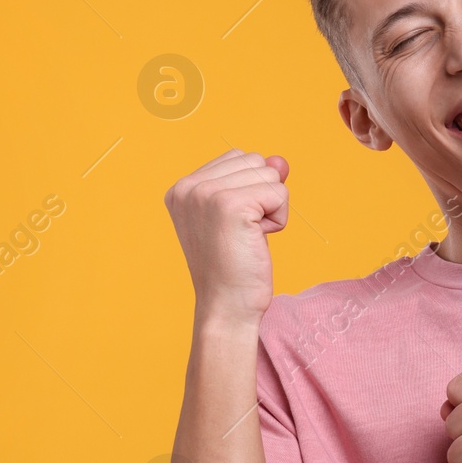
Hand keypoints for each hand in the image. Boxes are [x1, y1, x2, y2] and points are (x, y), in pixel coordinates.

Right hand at [164, 150, 289, 322]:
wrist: (226, 305)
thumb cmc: (234, 265)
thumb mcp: (242, 215)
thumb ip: (256, 182)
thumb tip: (279, 160)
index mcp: (182, 187)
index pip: (238, 157)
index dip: (250, 190)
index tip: (233, 224)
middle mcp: (189, 187)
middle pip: (255, 161)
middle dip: (263, 196)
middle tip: (243, 233)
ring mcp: (207, 194)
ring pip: (270, 175)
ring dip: (272, 208)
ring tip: (248, 237)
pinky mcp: (231, 205)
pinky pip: (280, 193)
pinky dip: (279, 219)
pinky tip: (259, 240)